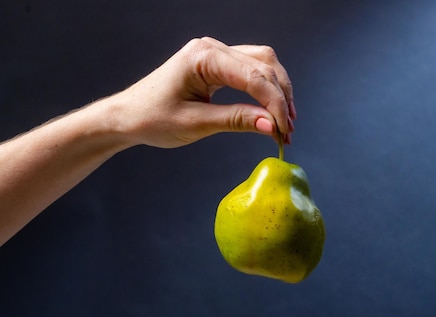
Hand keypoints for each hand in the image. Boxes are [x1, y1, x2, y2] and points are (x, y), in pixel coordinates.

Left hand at [113, 37, 295, 147]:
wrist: (128, 116)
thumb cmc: (152, 118)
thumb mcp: (196, 124)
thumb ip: (236, 120)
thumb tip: (271, 125)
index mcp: (202, 57)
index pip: (254, 76)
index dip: (275, 104)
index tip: (284, 131)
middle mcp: (211, 48)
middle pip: (264, 66)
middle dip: (281, 99)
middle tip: (287, 131)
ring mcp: (215, 53)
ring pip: (263, 64)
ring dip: (278, 91)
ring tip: (285, 122)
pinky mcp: (217, 63)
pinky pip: (252, 69)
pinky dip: (266, 89)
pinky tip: (272, 109)